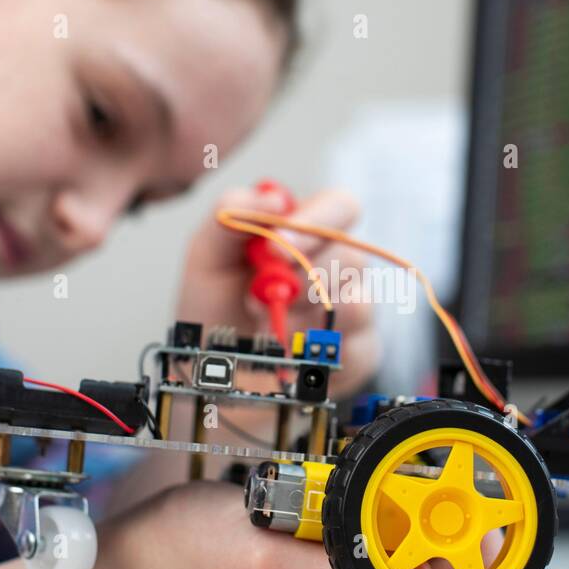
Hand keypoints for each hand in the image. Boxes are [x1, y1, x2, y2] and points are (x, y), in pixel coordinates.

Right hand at [109, 480, 505, 568]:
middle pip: (445, 545)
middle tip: (390, 473)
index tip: (455, 491)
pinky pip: (380, 508)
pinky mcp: (337, 544)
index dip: (468, 531)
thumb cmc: (195, 563)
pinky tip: (338, 478)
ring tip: (348, 477)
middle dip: (432, 499)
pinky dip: (373, 485)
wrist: (147, 553)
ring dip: (399, 486)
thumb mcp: (269, 566)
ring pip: (414, 520)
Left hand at [175, 186, 379, 396]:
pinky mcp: (360, 352)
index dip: (317, 222)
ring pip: (357, 304)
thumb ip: (231, 214)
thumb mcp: (207, 255)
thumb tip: (272, 199)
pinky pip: (358, 348)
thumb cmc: (215, 307)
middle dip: (298, 282)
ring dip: (302, 320)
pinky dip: (314, 353)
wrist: (211, 369)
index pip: (341, 208)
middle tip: (255, 300)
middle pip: (351, 258)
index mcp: (310, 232)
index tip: (276, 246)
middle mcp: (339, 266)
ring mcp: (355, 309)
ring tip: (266, 329)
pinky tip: (287, 354)